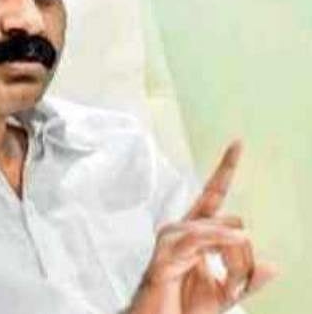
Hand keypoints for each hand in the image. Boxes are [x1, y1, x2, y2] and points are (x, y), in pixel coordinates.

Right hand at [128, 141, 277, 313]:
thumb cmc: (185, 307)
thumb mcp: (227, 294)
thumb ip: (249, 279)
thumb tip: (274, 265)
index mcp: (194, 231)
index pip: (212, 194)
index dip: (225, 169)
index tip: (238, 143)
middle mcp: (181, 228)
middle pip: (229, 223)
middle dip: (243, 256)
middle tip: (237, 285)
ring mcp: (171, 239)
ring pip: (217, 231)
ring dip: (234, 262)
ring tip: (233, 285)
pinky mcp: (165, 253)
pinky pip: (199, 239)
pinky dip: (219, 241)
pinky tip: (236, 241)